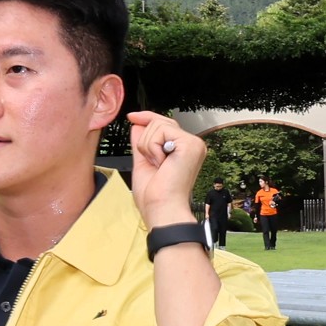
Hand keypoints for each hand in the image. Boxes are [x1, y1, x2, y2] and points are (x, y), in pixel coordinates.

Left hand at [124, 109, 210, 224]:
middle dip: (145, 142)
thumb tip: (138, 124)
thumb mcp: (142, 162)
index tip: (132, 117)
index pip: (164, 124)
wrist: (161, 208)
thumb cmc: (155, 196)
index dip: (146, 118)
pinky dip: (153, 148)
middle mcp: (191, 145)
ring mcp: (193, 144)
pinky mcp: (191, 143)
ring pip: (157, 125)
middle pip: (159, 121)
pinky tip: (162, 163)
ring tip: (158, 165)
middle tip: (153, 164)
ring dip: (148, 147)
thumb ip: (141, 142)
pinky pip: (161, 131)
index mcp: (182, 150)